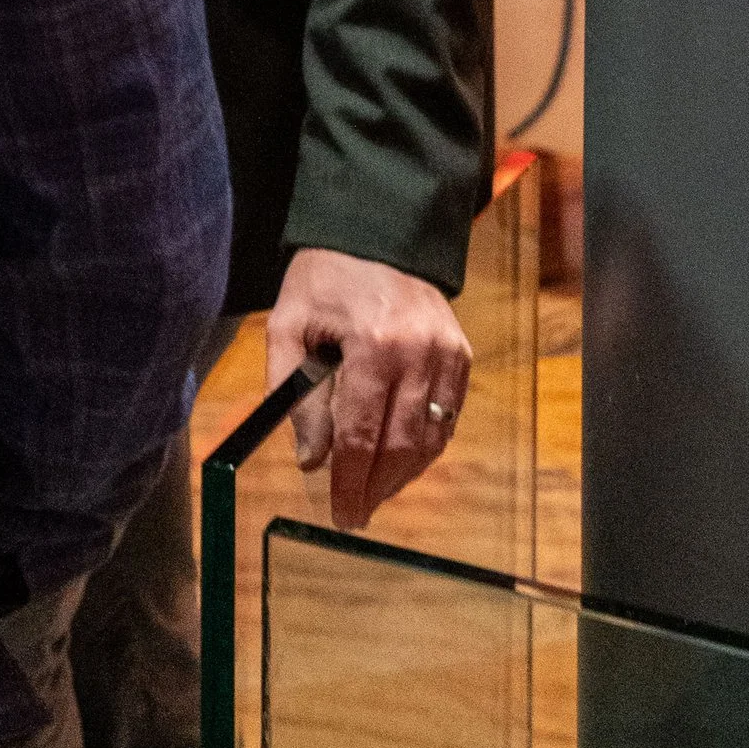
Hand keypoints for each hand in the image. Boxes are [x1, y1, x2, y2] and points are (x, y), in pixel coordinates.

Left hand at [265, 248, 470, 532]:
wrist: (376, 233)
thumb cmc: (323, 280)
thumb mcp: (287, 325)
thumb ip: (292, 393)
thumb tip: (310, 459)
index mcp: (371, 344)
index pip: (362, 433)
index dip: (350, 481)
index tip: (340, 513)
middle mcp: (418, 351)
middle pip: (399, 444)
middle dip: (375, 487)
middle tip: (354, 514)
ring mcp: (446, 353)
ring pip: (430, 438)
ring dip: (402, 474)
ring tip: (374, 493)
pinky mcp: (461, 353)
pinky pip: (448, 417)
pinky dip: (426, 446)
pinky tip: (401, 460)